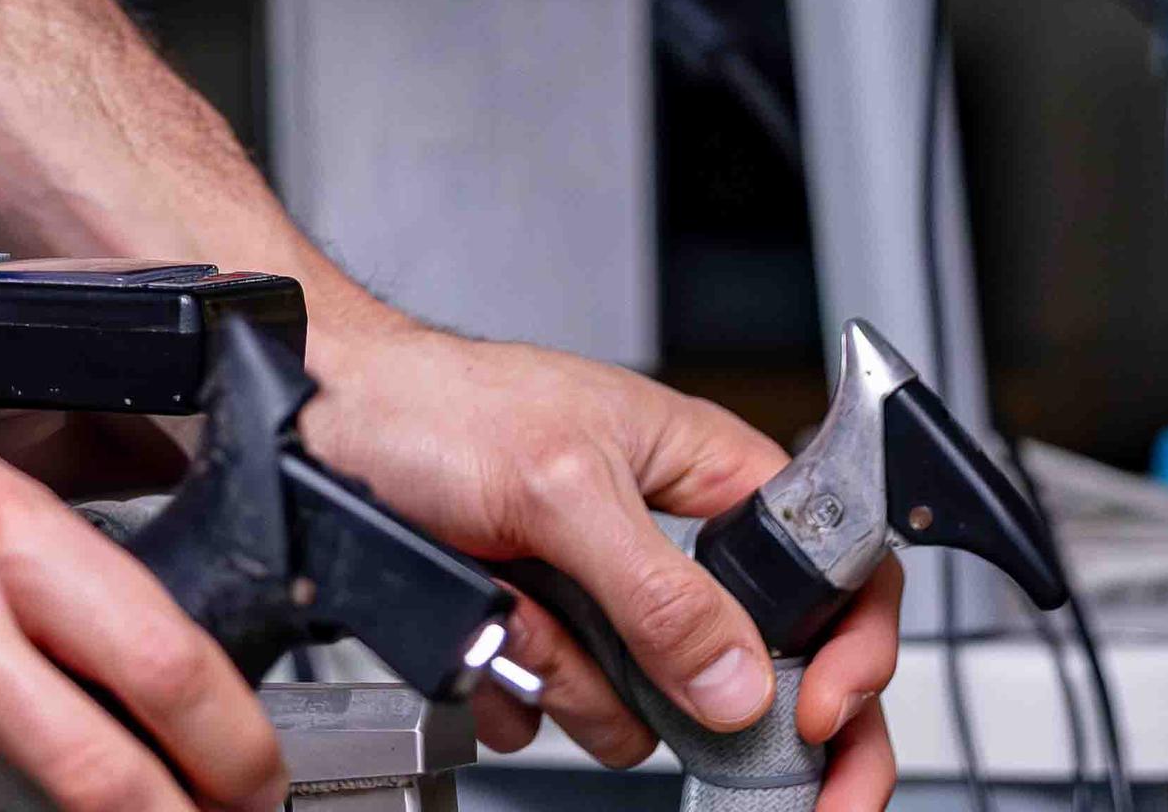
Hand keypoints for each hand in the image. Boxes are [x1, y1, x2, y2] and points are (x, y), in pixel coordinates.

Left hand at [297, 307, 897, 808]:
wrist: (317, 419)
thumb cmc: (425, 400)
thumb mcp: (556, 483)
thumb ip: (657, 586)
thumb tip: (745, 679)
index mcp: (698, 469)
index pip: (832, 563)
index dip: (850, 645)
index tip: (822, 711)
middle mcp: (661, 535)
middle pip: (758, 663)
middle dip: (722, 711)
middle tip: (741, 767)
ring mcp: (601, 591)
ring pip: (649, 704)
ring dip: (579, 679)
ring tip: (522, 613)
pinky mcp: (543, 632)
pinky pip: (568, 710)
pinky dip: (522, 689)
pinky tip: (486, 635)